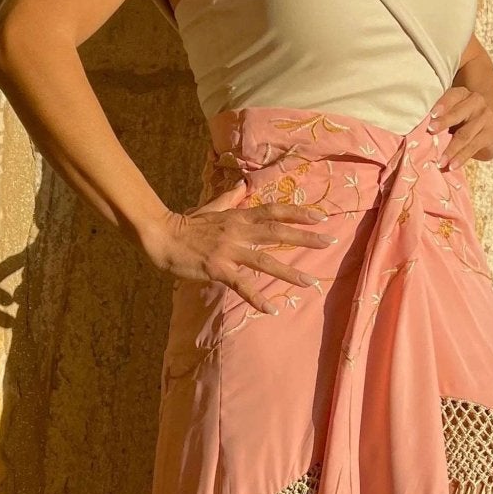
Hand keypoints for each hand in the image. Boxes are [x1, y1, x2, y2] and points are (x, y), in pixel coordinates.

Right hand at [141, 183, 338, 311]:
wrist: (162, 236)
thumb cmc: (187, 224)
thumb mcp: (212, 208)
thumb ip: (230, 198)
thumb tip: (242, 185)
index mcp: (239, 216)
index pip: (274, 211)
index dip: (298, 213)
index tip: (321, 217)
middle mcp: (238, 231)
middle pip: (277, 232)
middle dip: (305, 237)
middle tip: (329, 241)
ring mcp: (229, 250)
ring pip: (265, 260)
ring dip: (289, 272)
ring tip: (310, 282)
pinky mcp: (218, 268)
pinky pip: (242, 284)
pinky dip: (257, 297)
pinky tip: (272, 309)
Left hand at [429, 85, 492, 166]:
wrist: (490, 126)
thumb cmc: (462, 119)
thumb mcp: (452, 112)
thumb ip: (439, 117)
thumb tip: (417, 133)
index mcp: (462, 95)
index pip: (452, 96)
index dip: (442, 105)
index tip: (431, 115)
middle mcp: (476, 103)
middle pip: (458, 114)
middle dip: (444, 123)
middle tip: (430, 131)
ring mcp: (485, 118)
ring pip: (465, 134)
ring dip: (451, 149)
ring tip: (440, 162)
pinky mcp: (490, 134)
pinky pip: (473, 147)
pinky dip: (461, 158)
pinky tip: (452, 166)